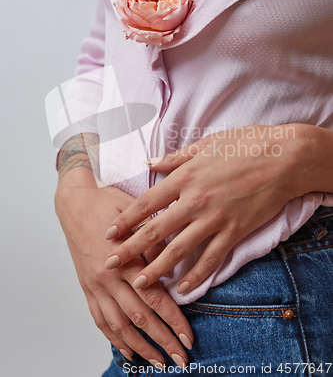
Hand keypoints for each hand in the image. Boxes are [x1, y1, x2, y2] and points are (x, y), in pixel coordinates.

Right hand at [55, 167, 192, 365]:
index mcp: (123, 260)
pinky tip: (127, 350)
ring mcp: (95, 285)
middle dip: (162, 341)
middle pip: (140, 318)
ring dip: (140, 347)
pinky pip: (99, 319)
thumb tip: (170, 274)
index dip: (173, 320)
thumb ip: (154, 245)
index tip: (189, 337)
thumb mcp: (136, 215)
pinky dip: (113, 338)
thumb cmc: (108, 203)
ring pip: (119, 325)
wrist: (75, 203)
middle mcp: (108, 278)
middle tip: (181, 360)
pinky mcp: (86, 287)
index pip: (154, 298)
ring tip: (158, 363)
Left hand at [104, 124, 309, 293]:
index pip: (147, 203)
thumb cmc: (244, 145)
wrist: (283, 158)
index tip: (109, 233)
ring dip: (157, 268)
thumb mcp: (205, 145)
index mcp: (186, 177)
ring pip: (180, 249)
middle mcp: (196, 200)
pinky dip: (196, 275)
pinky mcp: (235, 231)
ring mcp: (216, 218)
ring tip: (139, 283)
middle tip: (110, 264)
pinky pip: (212, 258)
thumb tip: (148, 163)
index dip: (125, 220)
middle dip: (130, 249)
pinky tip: (183, 287)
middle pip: (156, 230)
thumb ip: (174, 159)